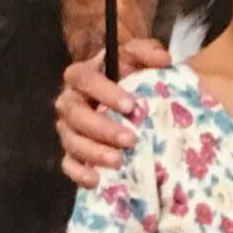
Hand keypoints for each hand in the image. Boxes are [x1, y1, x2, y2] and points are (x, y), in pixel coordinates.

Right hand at [55, 38, 171, 187]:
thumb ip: (148, 52)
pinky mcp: (71, 150)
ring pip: (72, 141)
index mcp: (80, 76)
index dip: (105, 93)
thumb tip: (164, 60)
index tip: (131, 106)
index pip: (86, 80)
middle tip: (131, 139)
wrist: (122, 93)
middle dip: (103, 129)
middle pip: (76, 115)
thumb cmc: (128, 72)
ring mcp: (68, 128)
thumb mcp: (138, 56)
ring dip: (94, 153)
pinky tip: (97, 180)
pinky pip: (68, 164)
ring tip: (119, 161)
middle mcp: (69, 102)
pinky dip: (79, 173)